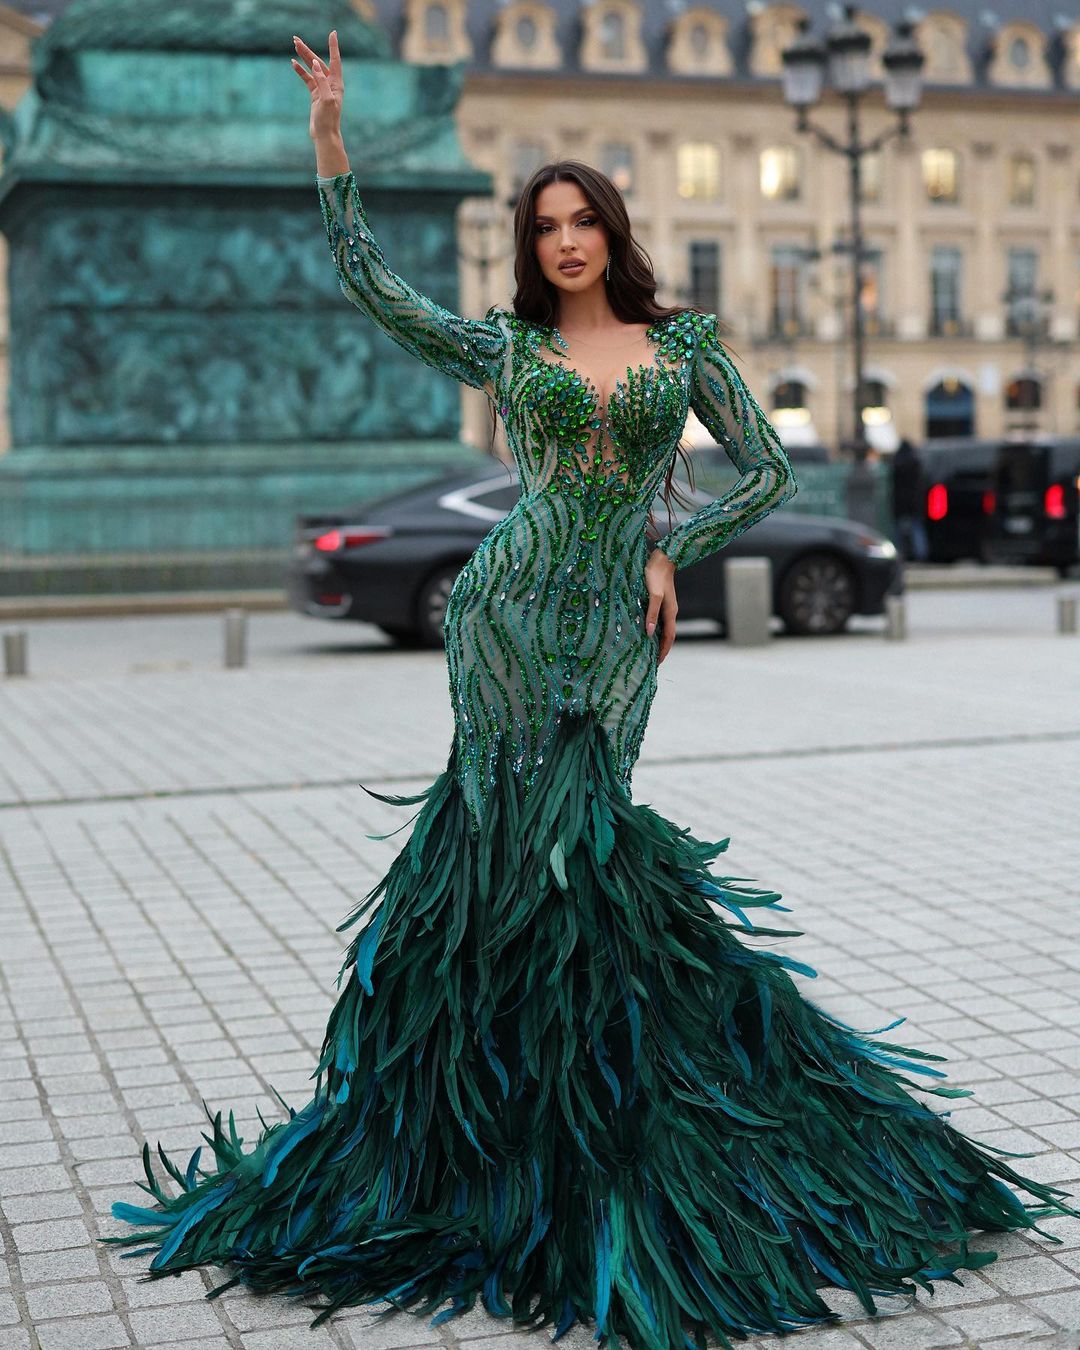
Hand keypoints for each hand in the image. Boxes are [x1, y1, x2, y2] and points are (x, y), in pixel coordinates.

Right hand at [292, 31, 343, 145]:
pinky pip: (307, 79)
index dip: (333, 46)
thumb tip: (314, 64)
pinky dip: (301, 71)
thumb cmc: (328, 120)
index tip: (333, 33)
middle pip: (318, 62)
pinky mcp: (315, 95)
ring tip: (294, 46)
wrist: (324, 136)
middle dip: (307, 50)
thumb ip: (321, 80)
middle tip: (295, 39)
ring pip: (311, 69)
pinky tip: (293, 63)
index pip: (335, 60)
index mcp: (337, 84)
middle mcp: (331, 84)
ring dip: (303, 57)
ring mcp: (322, 89)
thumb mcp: (326, 99)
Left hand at [644, 549, 677, 663]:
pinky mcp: (662, 601)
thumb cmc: (656, 575)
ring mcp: (667, 607)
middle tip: (653, 661)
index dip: (664, 650)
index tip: (657, 662)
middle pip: (668, 635)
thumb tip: (649, 632)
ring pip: (664, 628)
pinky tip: (647, 632)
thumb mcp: (653, 595)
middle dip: (662, 649)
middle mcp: (670, 612)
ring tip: (650, 650)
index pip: (669, 637)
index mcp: (670, 612)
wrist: (662, 559)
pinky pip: (660, 620)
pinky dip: (655, 630)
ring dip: (658, 640)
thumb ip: (651, 613)